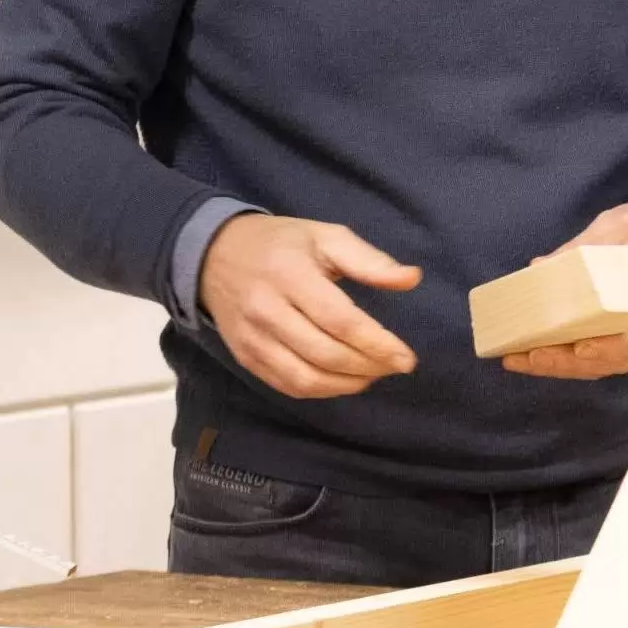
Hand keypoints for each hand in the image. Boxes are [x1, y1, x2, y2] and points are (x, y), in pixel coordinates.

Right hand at [200, 215, 420, 399]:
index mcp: (290, 274)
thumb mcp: (325, 236)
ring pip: (306, 379)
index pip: (340, 320)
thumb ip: (369, 260)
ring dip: (347, 385)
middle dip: (369, 366)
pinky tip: (343, 381)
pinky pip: (288, 386)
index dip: (377, 344)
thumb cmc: (281, 244)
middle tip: (395, 366)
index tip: (406, 358)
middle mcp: (267, 310)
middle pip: (326, 354)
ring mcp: (252, 339)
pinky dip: (322, 391)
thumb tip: (412, 278)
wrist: (215, 254)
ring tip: (373, 375)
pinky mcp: (245, 358)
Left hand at [500, 199, 627, 381]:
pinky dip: (572, 361)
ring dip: (564, 366)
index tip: (582, 347)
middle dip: (568, 361)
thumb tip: (538, 267)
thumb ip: (581, 248)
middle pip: (617, 356)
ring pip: (608, 364)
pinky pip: (605, 358)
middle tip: (529, 356)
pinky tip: (540, 356)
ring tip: (523, 360)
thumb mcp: (617, 226)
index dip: (612, 345)